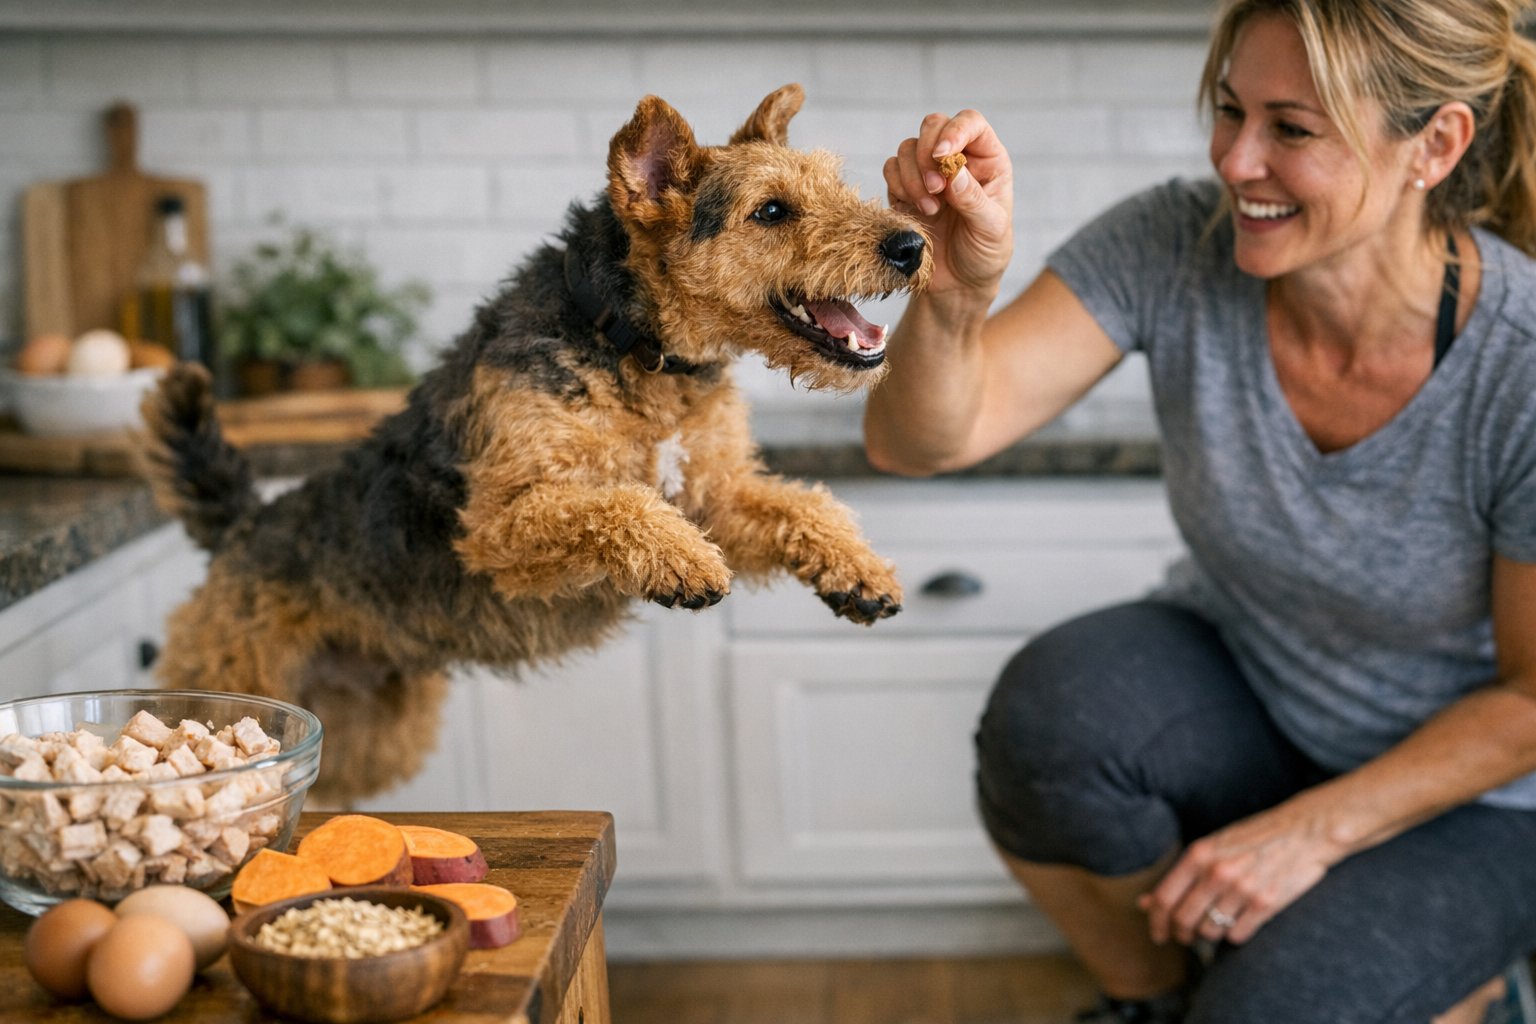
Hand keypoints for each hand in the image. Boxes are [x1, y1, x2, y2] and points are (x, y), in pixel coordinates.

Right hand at [884, 109, 1013, 297]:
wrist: (958, 285)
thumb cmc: (983, 255)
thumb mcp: (991, 229)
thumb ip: (974, 199)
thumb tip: (954, 172)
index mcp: (988, 160)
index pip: (970, 122)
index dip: (954, 130)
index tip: (942, 155)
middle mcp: (958, 159)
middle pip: (933, 126)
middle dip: (927, 154)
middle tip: (936, 189)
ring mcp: (929, 173)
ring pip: (908, 148)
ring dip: (913, 176)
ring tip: (930, 209)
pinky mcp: (905, 190)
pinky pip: (891, 170)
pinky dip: (899, 186)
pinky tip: (917, 211)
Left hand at [1138, 801, 1347, 946]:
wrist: (1304, 831)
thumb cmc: (1253, 838)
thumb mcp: (1213, 847)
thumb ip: (1181, 876)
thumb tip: (1144, 903)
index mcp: (1199, 854)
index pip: (1164, 899)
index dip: (1156, 922)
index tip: (1157, 935)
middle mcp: (1218, 872)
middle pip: (1184, 919)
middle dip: (1180, 934)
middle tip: (1184, 936)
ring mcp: (1243, 889)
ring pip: (1210, 931)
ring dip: (1209, 934)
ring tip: (1216, 923)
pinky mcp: (1266, 904)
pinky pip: (1237, 935)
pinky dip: (1234, 934)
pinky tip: (1239, 921)